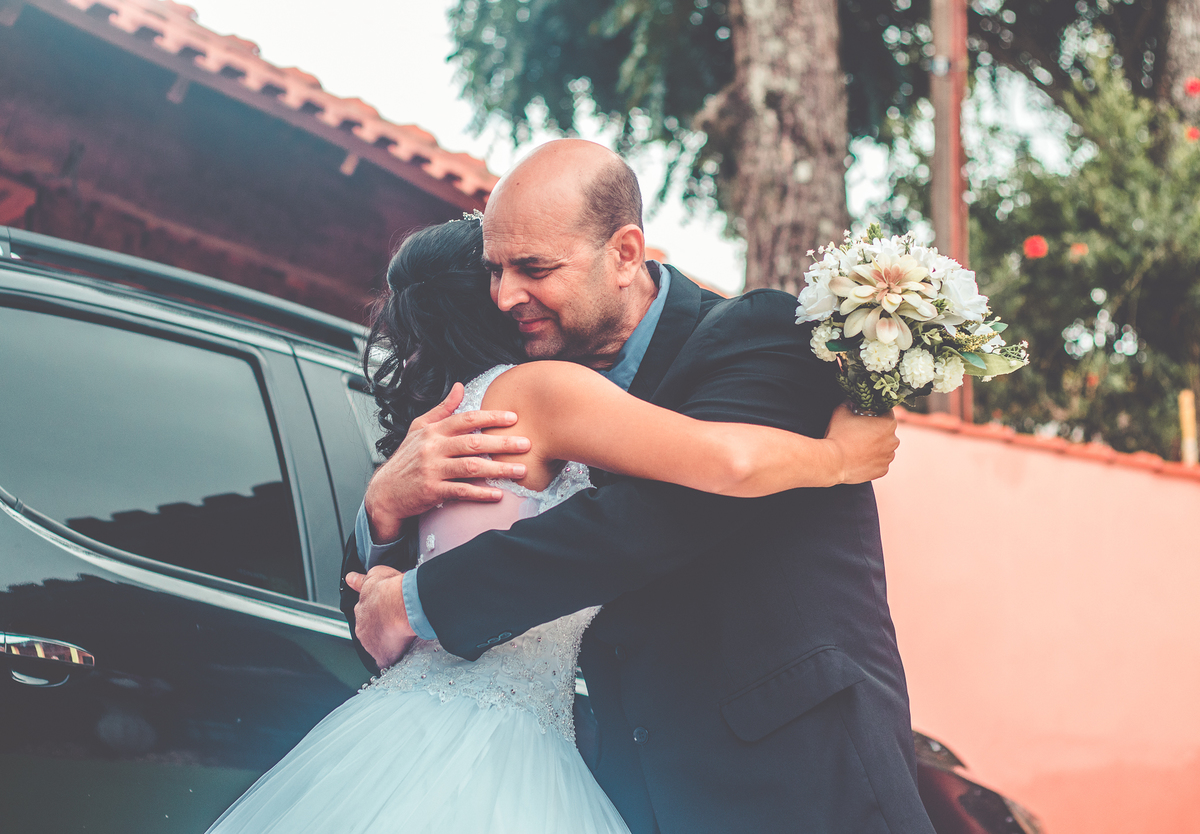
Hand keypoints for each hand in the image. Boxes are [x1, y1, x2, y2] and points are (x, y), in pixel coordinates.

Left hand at [346, 566, 415, 669]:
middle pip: (370, 632)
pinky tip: (402, 652)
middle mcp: (361, 629)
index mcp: (360, 611)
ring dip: (388, 642)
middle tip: (396, 623)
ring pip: (378, 645)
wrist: (402, 605)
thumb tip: (350, 578)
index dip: (376, 614)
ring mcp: (370, 644)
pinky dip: (393, 657)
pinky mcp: (381, 656)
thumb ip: (361, 580)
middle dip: (381, 629)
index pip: (364, 615)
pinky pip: (386, 659)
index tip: (383, 613)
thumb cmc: (390, 589)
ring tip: (402, 636)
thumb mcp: (374, 575)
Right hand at [363, 383, 531, 540]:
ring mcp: (432, 470)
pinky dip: (480, 493)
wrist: (385, 491)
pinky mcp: (432, 491)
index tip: (513, 417)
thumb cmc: (407, 459)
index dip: (491, 417)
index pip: (466, 419)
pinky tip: (498, 494)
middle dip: (502, 443)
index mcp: (433, 431)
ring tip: (521, 470)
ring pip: (471, 467)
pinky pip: (461, 491)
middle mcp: (433, 448)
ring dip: (499, 469)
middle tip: (526, 444)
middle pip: (473, 443)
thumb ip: (442, 409)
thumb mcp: (419, 428)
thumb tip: (460, 386)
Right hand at [825, 403, 898, 482]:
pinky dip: (872, 460)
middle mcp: (893, 440)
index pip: (886, 412)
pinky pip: (880, 462)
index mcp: (888, 423)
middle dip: (876, 430)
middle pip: (887, 431)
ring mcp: (888, 457)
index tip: (865, 416)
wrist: (833, 462)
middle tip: (860, 432)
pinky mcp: (883, 470)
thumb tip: (852, 400)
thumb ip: (850, 403)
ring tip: (859, 447)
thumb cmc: (838, 435)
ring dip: (875, 446)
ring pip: (884, 448)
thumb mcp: (842, 411)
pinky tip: (860, 459)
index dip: (875, 412)